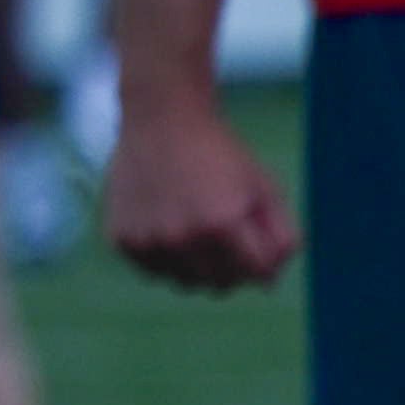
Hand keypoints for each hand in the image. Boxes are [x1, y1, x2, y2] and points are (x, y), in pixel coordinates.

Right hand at [105, 85, 297, 292]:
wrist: (161, 118)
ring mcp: (148, 241)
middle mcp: (182, 237)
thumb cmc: (219, 153)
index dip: (264, 262)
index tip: (258, 244)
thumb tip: (270, 282)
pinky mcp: (122, 240)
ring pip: (184, 284)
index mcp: (222, 223)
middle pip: (220, 285)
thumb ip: (282, 235)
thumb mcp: (264, 185)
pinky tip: (168, 225)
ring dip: (197, 267)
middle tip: (227, 236)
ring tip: (196, 229)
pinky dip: (165, 258)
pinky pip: (152, 272)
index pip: (256, 274)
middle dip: (232, 269)